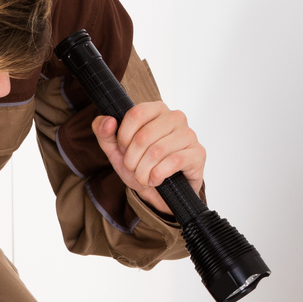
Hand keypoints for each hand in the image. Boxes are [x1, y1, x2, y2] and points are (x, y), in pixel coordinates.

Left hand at [92, 100, 204, 215]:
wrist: (160, 191)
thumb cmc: (140, 164)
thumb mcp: (116, 150)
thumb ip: (104, 133)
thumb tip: (108, 120)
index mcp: (156, 109)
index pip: (135, 114)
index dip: (123, 136)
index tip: (123, 148)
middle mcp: (175, 117)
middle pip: (144, 136)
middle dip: (132, 159)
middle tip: (133, 168)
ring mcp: (189, 134)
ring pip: (157, 151)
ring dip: (143, 171)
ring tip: (143, 177)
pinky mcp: (198, 153)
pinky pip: (174, 161)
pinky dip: (158, 175)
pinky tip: (156, 180)